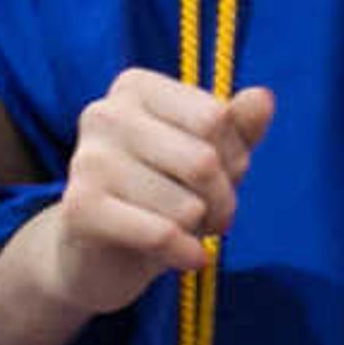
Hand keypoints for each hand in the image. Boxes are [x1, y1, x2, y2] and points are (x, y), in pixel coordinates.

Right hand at [53, 70, 270, 315]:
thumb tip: (263, 98)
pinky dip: (185, 253)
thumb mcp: (209, 154)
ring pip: (185, 205)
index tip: (223, 174)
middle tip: (213, 213)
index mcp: (134, 87)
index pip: (214, 117)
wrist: (101, 251)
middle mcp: (104, 113)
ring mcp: (88, 160)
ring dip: (200, 229)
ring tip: (186, 231)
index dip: (234, 156)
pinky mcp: (80, 208)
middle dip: (222, 198)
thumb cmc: (162, 190)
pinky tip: (186, 256)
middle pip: (203, 161)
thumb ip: (238, 126)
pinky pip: (161, 234)